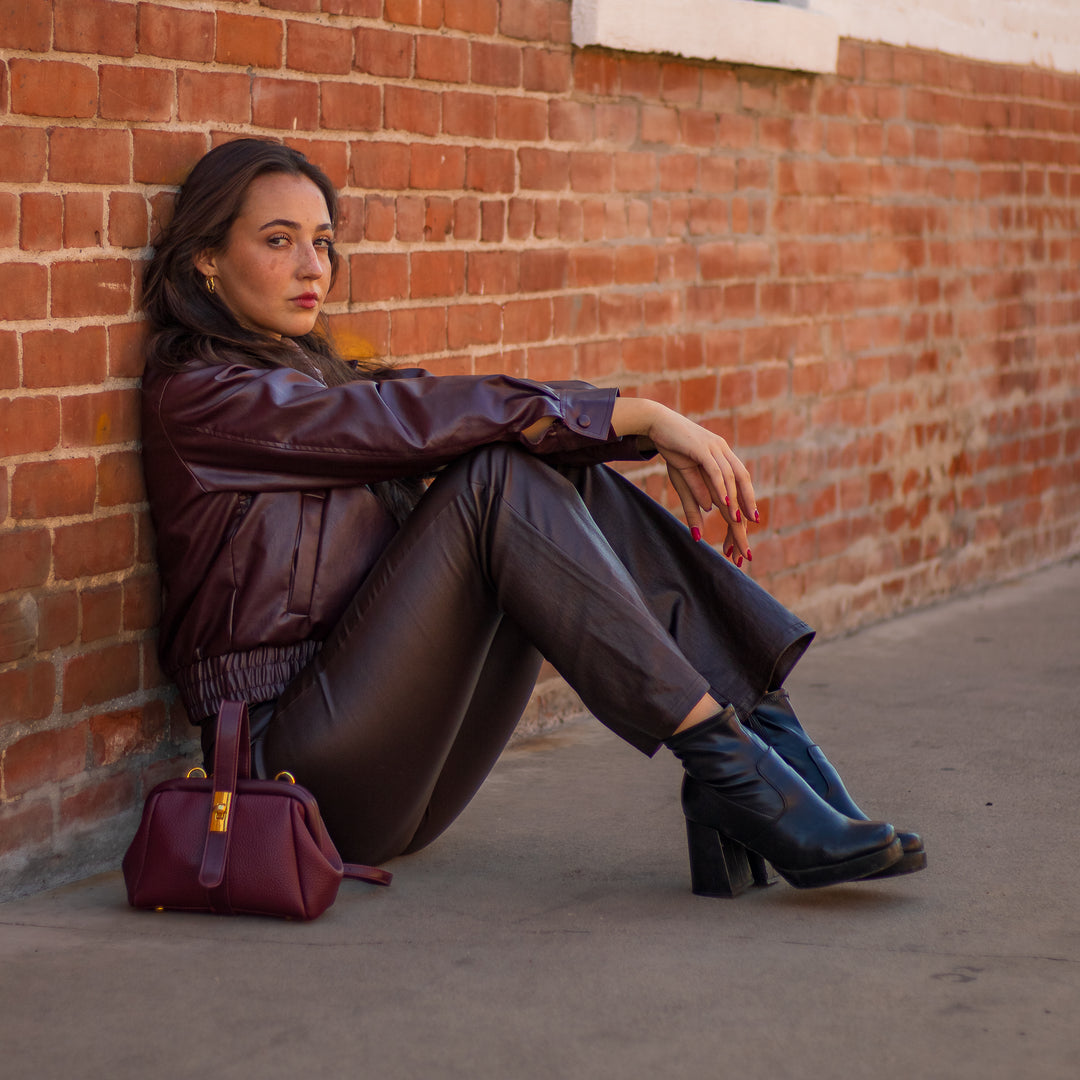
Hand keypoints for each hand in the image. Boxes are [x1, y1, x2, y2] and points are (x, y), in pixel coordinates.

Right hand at [612, 398, 757, 563]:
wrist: (656, 422)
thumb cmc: (671, 447)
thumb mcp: (684, 474)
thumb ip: (696, 492)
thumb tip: (709, 510)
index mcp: (722, 455)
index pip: (740, 479)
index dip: (747, 498)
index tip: (752, 519)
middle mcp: (722, 450)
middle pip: (742, 478)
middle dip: (748, 501)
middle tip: (752, 522)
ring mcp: (713, 447)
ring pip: (730, 476)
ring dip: (734, 499)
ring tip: (736, 520)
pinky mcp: (701, 447)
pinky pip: (715, 470)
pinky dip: (721, 487)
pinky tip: (724, 501)